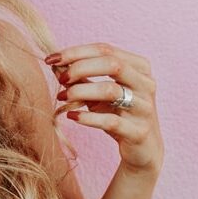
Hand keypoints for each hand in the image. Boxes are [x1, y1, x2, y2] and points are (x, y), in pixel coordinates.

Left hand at [44, 42, 162, 175]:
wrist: (142, 149)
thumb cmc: (117, 114)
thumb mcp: (98, 93)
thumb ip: (80, 77)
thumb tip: (54, 63)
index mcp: (139, 67)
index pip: (105, 49)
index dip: (76, 52)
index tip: (51, 58)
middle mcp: (146, 84)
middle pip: (112, 64)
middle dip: (80, 68)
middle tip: (61, 80)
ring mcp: (144, 108)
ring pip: (111, 91)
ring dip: (80, 92)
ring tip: (62, 97)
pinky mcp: (139, 132)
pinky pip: (111, 121)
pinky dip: (88, 117)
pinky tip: (72, 116)